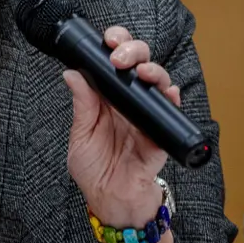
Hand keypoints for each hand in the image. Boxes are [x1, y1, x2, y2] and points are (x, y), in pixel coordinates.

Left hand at [64, 25, 179, 230]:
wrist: (111, 201)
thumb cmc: (94, 170)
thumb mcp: (80, 136)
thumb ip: (82, 105)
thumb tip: (72, 73)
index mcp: (107, 98)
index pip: (113, 62)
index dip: (115, 44)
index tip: (108, 40)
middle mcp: (128, 102)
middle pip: (138, 63)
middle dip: (134, 50)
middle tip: (120, 56)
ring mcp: (146, 115)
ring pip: (158, 82)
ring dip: (153, 71)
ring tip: (142, 73)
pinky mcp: (160, 133)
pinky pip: (170, 112)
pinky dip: (171, 99)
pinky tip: (168, 92)